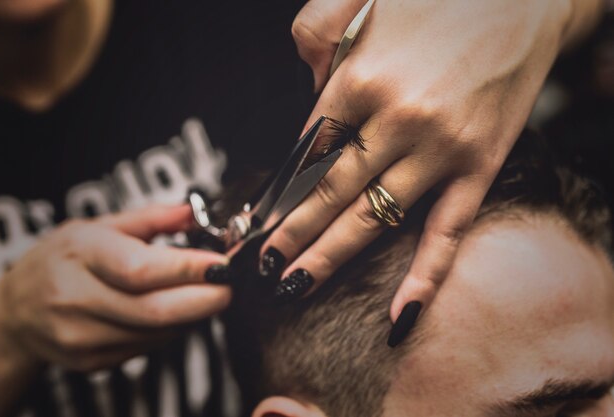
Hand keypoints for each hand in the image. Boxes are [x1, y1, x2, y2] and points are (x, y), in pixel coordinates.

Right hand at [0, 205, 229, 371]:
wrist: (18, 309)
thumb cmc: (64, 259)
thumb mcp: (99, 225)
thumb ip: (152, 218)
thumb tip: (195, 212)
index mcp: (80, 255)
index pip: (140, 269)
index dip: (188, 270)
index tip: (222, 264)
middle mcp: (75, 299)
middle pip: (154, 311)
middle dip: (204, 300)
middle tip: (230, 286)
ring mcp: (80, 337)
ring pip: (156, 333)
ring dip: (191, 315)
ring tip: (203, 293)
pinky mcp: (90, 361)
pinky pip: (147, 347)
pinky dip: (171, 330)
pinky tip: (174, 311)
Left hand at [261, 0, 602, 337]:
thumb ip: (316, 36)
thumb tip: (308, 88)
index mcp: (360, 77)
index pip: (305, 152)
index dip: (279, 192)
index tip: (260, 220)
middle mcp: (397, 119)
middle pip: (328, 193)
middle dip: (290, 235)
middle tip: (261, 266)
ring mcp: (441, 148)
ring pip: (372, 219)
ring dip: (328, 257)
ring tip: (293, 284)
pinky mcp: (480, 165)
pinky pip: (447, 230)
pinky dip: (424, 276)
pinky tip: (399, 314)